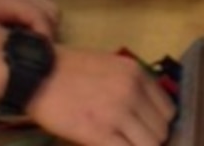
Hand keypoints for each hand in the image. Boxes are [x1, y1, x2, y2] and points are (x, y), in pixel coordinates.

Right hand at [29, 46, 174, 145]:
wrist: (35, 73)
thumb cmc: (68, 69)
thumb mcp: (108, 65)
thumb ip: (131, 85)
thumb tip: (145, 115)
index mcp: (136, 73)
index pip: (168, 110)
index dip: (156, 123)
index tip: (142, 129)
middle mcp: (132, 91)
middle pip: (161, 131)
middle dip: (147, 139)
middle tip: (127, 138)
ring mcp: (117, 113)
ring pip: (150, 145)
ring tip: (118, 142)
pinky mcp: (99, 133)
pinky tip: (108, 145)